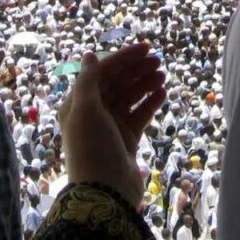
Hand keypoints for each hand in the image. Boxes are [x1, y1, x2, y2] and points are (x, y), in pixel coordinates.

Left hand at [59, 43, 165, 208]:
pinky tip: (162, 93)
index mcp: (77, 103)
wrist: (105, 192)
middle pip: (116, 84)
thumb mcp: (85, 110)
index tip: (146, 48)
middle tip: (158, 61)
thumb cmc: (92, 147)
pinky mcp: (127, 140)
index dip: (122, 58)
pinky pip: (139, 115)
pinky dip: (150, 103)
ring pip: (130, 98)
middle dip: (136, 70)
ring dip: (145, 84)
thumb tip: (89, 55)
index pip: (102, 73)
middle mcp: (93, 113)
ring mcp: (111, 127)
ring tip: (162, 75)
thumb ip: (87, 81)